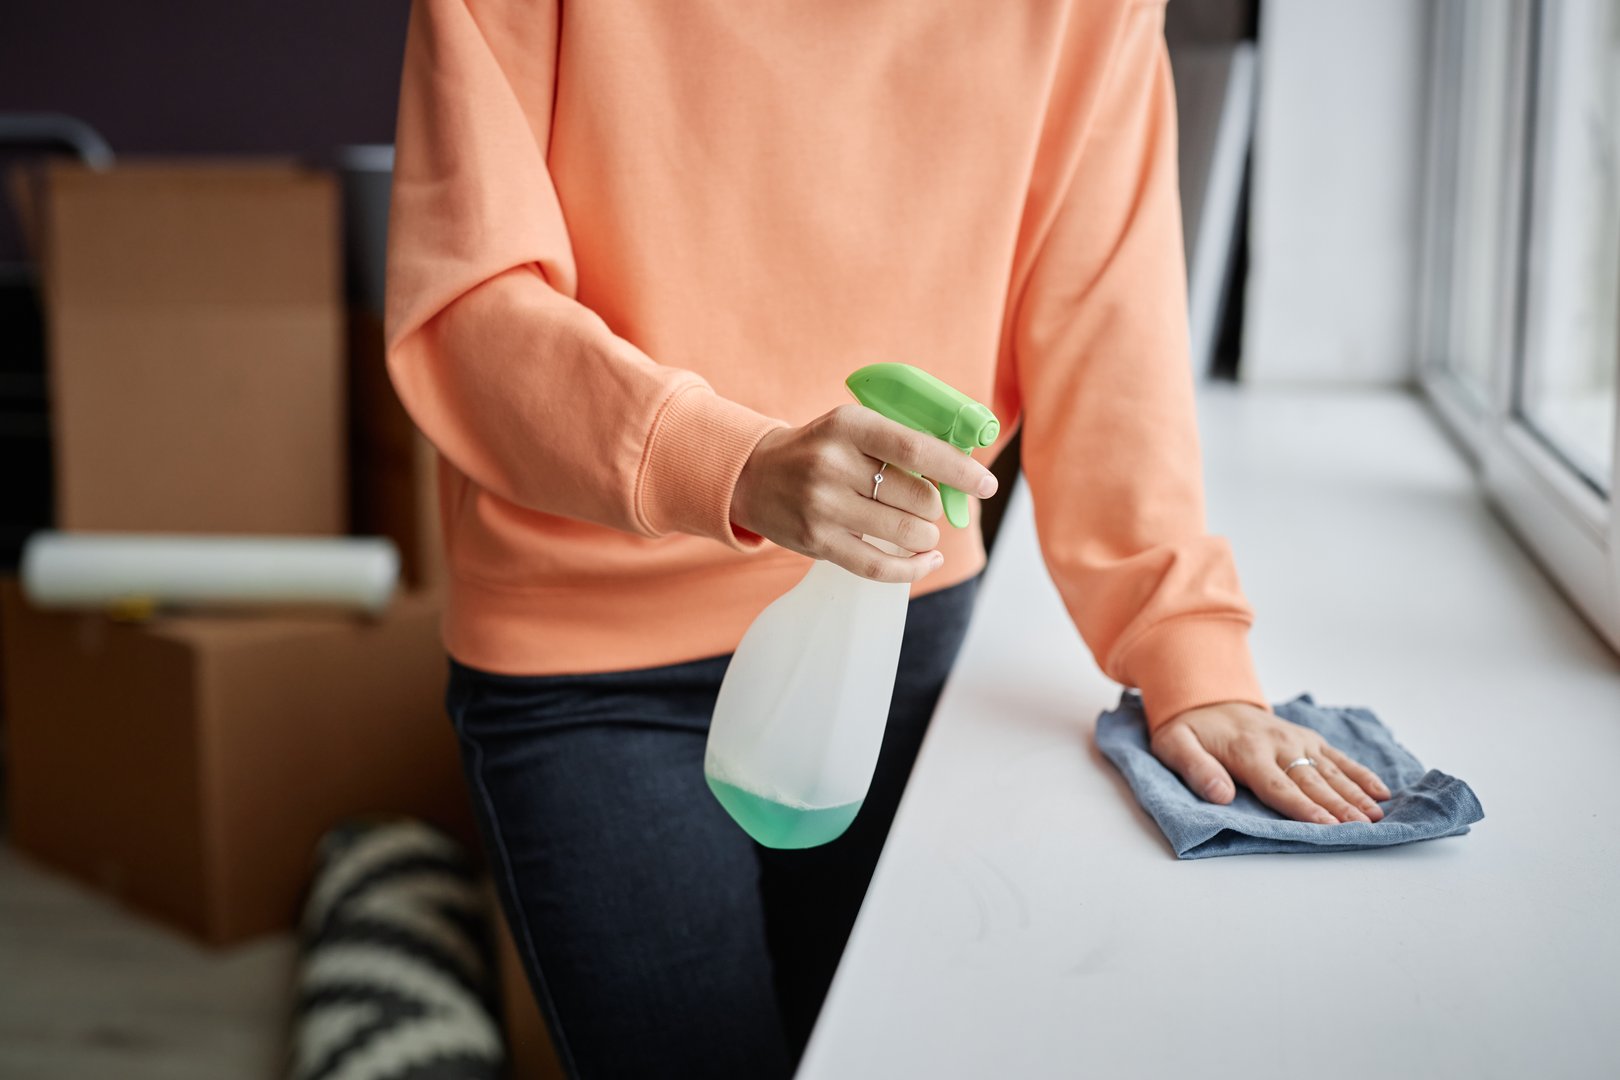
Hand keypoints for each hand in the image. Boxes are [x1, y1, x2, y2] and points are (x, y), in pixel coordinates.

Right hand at [731, 404, 998, 581]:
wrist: (753, 476)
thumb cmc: (820, 450)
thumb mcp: (851, 428)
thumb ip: (900, 443)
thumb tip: (963, 472)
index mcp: (848, 425)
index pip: (916, 449)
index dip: (959, 469)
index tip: (986, 484)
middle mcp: (833, 464)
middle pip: (917, 497)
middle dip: (936, 507)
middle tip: (931, 507)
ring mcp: (823, 506)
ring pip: (905, 533)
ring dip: (925, 536)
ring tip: (919, 530)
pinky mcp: (817, 542)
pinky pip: (879, 567)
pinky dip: (912, 568)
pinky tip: (926, 560)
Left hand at [1149, 700, 1391, 823]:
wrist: (1204, 696)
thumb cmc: (1189, 730)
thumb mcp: (1174, 746)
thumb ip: (1196, 770)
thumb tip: (1221, 797)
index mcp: (1247, 750)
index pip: (1278, 786)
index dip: (1302, 808)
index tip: (1325, 826)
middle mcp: (1278, 743)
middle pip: (1311, 781)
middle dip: (1339, 806)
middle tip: (1364, 828)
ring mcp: (1296, 739)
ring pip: (1330, 770)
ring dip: (1355, 794)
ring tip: (1377, 817)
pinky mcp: (1306, 738)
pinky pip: (1337, 757)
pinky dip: (1360, 774)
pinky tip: (1381, 792)